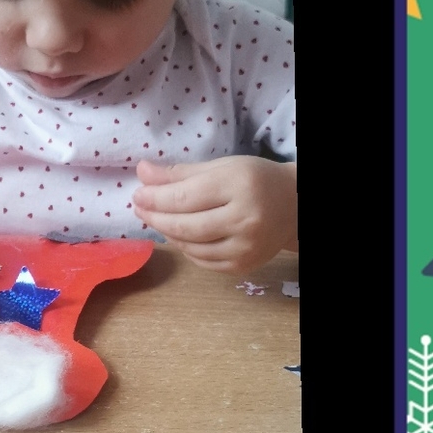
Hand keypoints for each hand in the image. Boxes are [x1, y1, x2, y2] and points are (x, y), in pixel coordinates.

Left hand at [132, 155, 296, 273]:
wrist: (294, 206)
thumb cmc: (255, 180)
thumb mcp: (221, 167)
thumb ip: (180, 173)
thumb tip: (142, 172)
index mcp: (239, 186)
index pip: (184, 197)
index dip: (155, 198)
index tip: (137, 194)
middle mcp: (245, 219)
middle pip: (185, 225)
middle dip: (155, 217)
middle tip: (139, 208)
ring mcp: (246, 247)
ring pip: (191, 247)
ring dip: (167, 234)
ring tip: (157, 220)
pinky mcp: (245, 266)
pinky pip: (203, 262)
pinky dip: (185, 249)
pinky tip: (179, 235)